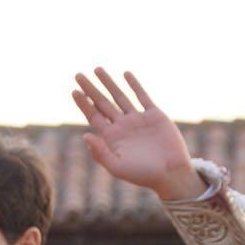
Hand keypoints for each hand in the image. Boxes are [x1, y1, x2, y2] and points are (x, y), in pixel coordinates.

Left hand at [71, 70, 199, 200]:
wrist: (171, 173)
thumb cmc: (143, 175)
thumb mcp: (118, 167)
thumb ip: (100, 152)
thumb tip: (84, 135)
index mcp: (112, 138)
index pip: (93, 116)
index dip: (83, 104)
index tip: (74, 91)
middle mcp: (122, 126)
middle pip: (102, 103)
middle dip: (91, 89)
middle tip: (78, 75)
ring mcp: (138, 119)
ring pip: (120, 96)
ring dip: (109, 83)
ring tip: (97, 69)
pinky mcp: (154, 115)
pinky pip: (142, 96)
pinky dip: (134, 85)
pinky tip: (125, 74)